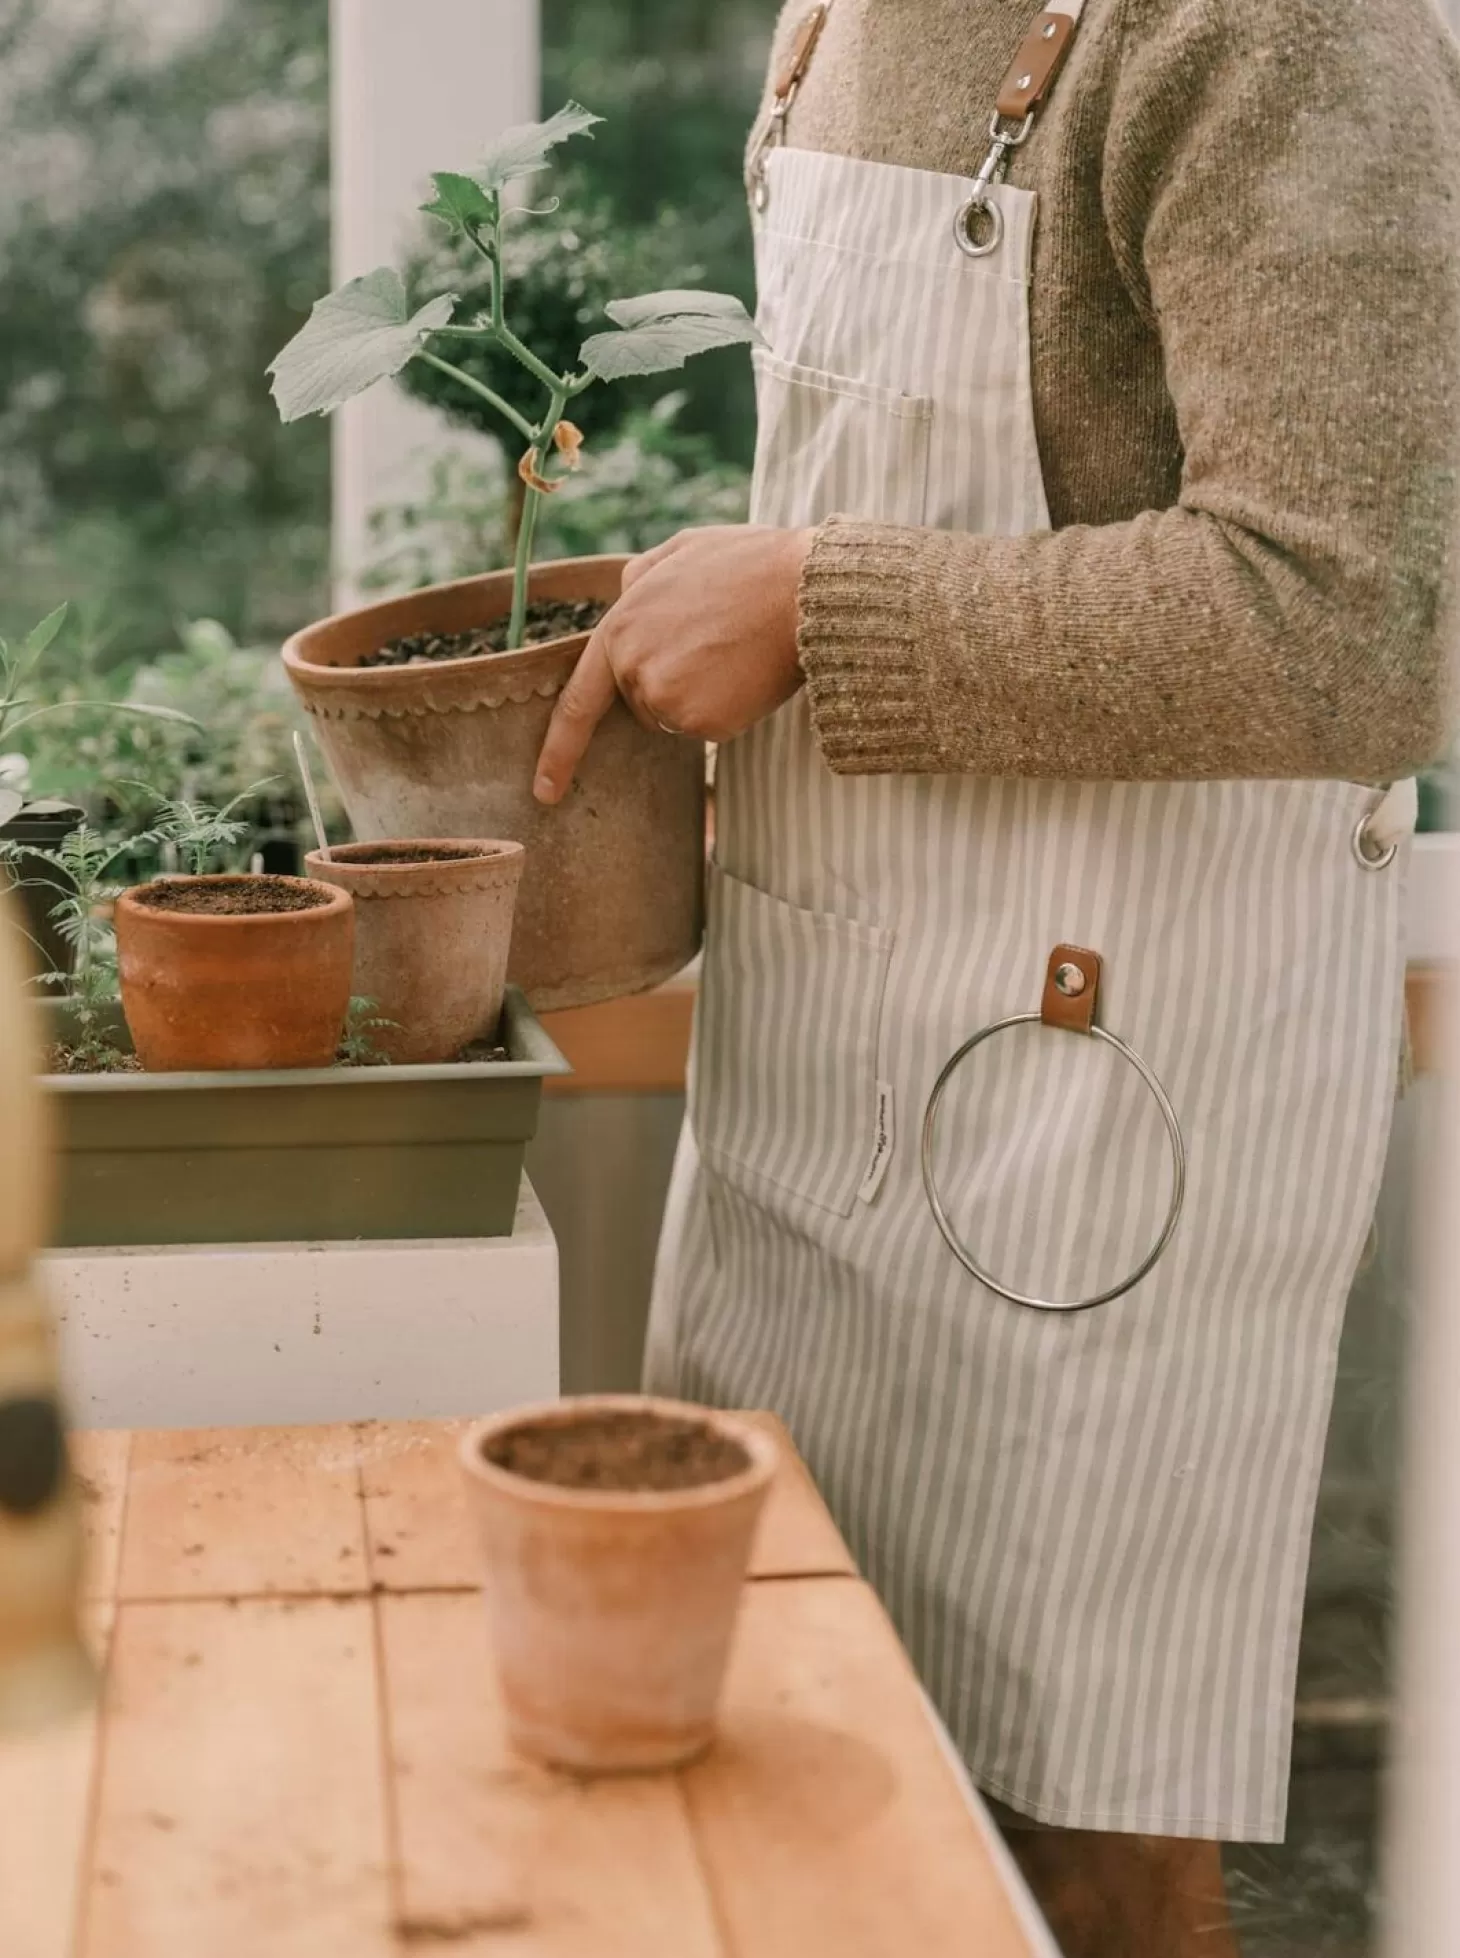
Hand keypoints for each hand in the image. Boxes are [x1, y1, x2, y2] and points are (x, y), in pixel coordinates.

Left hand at [533, 524, 813, 804]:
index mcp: (619, 630)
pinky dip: (730, 709)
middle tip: (715, 641)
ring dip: (703, 695)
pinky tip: (747, 673)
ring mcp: (667, 700)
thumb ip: (641, 577)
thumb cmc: (749, 566)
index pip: (577, 703)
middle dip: (672, 683)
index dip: (558, 752)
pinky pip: (711, 728)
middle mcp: (634, 670)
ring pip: (678, 717)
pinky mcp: (704, 723)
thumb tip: (624, 595)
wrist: (802, 590)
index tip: (544, 790)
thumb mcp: (681, 551)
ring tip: (735, 650)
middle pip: (644, 704)